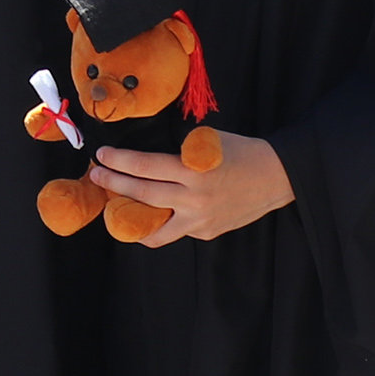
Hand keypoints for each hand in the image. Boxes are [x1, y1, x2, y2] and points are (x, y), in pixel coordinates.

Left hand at [89, 130, 293, 246]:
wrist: (277, 176)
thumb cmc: (241, 152)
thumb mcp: (207, 143)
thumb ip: (178, 154)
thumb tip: (142, 161)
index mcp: (193, 171)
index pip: (144, 167)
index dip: (118, 161)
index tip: (102, 156)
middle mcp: (194, 199)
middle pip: (142, 194)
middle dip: (113, 183)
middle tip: (97, 175)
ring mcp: (200, 220)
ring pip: (152, 226)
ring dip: (128, 215)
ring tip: (115, 204)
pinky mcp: (206, 232)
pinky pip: (175, 230)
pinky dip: (160, 221)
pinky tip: (149, 212)